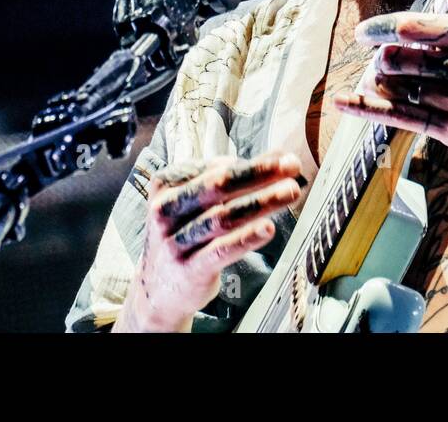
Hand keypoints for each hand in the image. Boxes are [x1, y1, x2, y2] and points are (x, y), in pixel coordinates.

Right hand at [114, 151, 302, 331]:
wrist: (156, 290)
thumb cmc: (184, 236)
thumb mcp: (197, 204)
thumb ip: (233, 180)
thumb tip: (278, 157)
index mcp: (167, 185)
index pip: (215, 169)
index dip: (252, 163)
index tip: (284, 158)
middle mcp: (167, 210)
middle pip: (218, 186)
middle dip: (258, 173)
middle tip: (291, 166)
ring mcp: (175, 241)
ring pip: (223, 217)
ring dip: (261, 202)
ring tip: (290, 191)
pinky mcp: (188, 269)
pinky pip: (221, 250)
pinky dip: (246, 238)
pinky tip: (268, 228)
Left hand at [332, 0, 447, 213]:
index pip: (417, 27)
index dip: (384, 29)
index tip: (365, 32)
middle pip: (398, 59)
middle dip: (382, 57)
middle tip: (379, 55)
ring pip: (395, 86)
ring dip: (379, 80)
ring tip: (379, 75)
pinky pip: (398, 117)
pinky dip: (366, 108)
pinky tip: (342, 102)